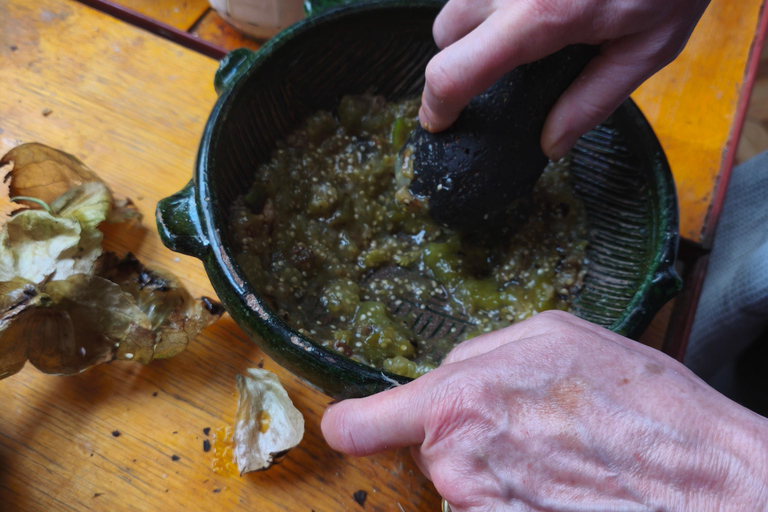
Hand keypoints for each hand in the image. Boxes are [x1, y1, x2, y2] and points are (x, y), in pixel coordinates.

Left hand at [322, 311, 767, 510]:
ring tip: (558, 445)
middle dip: (466, 428)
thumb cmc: (636, 403)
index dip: (355, 423)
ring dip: (496, 457)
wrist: (700, 482)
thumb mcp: (554, 335)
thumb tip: (449, 372)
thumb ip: (481, 352)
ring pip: (463, 474)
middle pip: (432, 442)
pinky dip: (516, 487)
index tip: (351, 425)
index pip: (362, 424)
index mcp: (458, 400)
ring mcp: (480, 506)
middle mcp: (457, 463)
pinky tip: (561, 475)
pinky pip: (491, 500)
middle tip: (526, 416)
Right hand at [419, 0, 709, 158]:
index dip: (437, 106)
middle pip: (444, 33)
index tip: (441, 122)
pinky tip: (530, 0)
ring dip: (473, 22)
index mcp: (541, 15)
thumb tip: (551, 143)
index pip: (453, 71)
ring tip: (522, 26)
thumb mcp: (648, 47)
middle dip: (458, 58)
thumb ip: (593, 100)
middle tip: (499, 69)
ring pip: (456, 0)